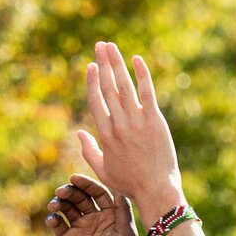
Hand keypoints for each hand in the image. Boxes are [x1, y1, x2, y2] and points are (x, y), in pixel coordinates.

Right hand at [47, 174, 136, 235]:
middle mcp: (95, 219)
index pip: (98, 193)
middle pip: (80, 197)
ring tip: (54, 205)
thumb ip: (123, 211)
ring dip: (59, 202)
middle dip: (70, 191)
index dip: (87, 184)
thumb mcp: (126, 234)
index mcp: (110, 216)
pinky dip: (52, 218)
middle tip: (61, 191)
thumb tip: (119, 188)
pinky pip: (57, 223)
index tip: (75, 178)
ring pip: (67, 208)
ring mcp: (80, 229)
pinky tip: (52, 219)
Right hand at [76, 42, 183, 215]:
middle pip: (108, 87)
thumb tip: (79, 133)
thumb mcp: (103, 170)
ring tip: (112, 47)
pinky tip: (136, 59)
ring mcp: (137, 121)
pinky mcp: (154, 120)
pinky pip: (147, 91)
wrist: (156, 189)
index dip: (92, 81)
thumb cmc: (130, 184)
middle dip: (103, 63)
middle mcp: (119, 124)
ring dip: (117, 63)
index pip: (96, 100)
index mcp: (105, 134)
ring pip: (124, 85)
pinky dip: (141, 73)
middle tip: (100, 45)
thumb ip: (88, 151)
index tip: (91, 66)